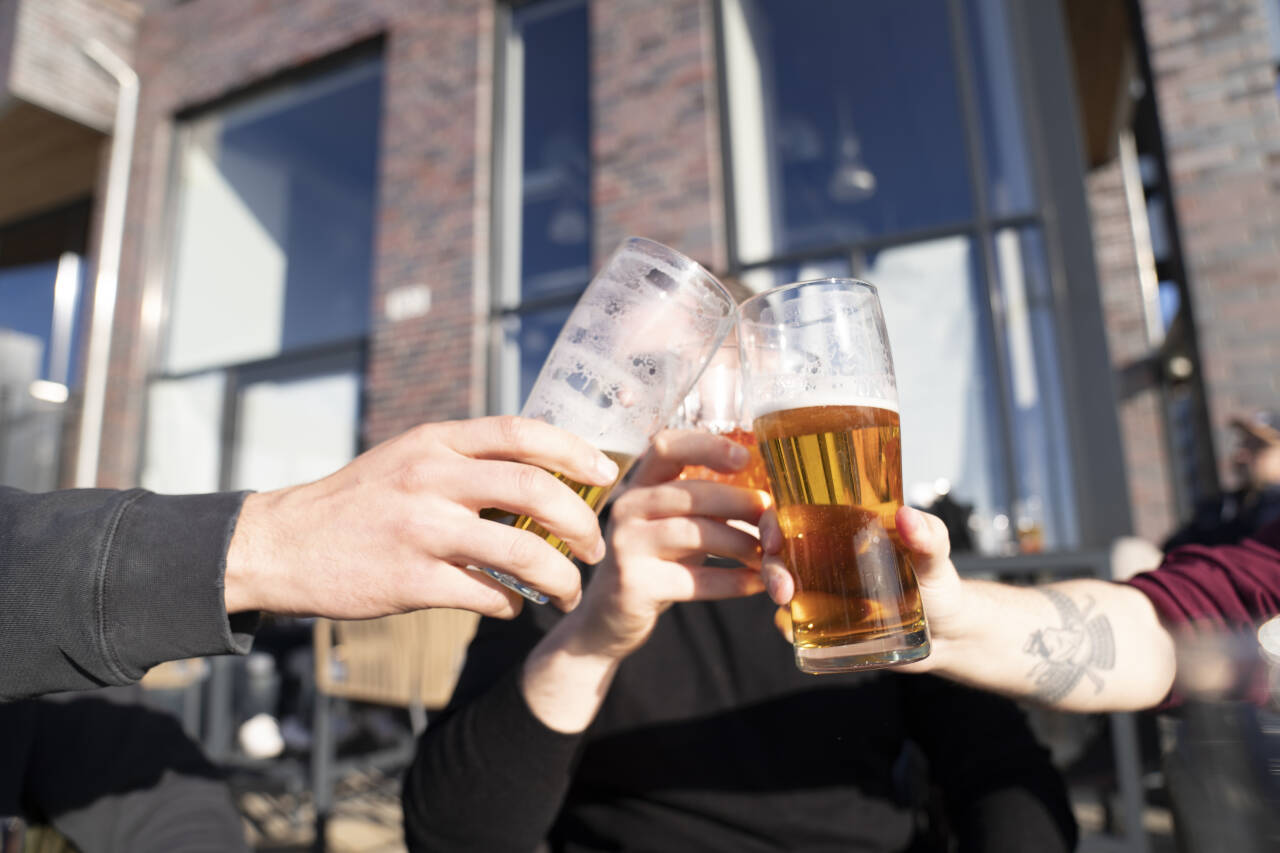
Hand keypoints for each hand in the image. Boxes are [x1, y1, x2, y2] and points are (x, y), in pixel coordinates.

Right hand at [224, 416, 619, 618]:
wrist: (283, 545)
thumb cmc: (357, 503)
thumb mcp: (409, 459)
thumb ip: (466, 461)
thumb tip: (542, 474)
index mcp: (436, 443)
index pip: (523, 432)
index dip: (575, 451)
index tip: (606, 474)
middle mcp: (432, 479)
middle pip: (536, 489)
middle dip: (581, 522)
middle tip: (594, 547)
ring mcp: (422, 531)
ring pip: (522, 552)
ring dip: (560, 578)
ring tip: (568, 591)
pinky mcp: (411, 581)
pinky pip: (487, 595)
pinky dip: (512, 605)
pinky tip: (512, 606)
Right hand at [561, 430, 769, 659]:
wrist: (610, 619)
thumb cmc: (657, 563)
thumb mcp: (678, 524)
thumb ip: (709, 505)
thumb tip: (770, 497)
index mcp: (640, 483)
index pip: (666, 446)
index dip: (707, 446)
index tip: (746, 458)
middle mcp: (627, 507)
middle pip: (691, 492)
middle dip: (740, 503)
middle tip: (772, 516)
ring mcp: (626, 545)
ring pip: (694, 533)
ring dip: (741, 543)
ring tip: (768, 556)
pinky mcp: (634, 584)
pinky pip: (694, 579)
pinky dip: (733, 581)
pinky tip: (756, 583)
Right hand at [759, 505, 978, 669]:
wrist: (949, 635)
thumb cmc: (939, 584)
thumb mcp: (936, 557)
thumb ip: (928, 535)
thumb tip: (907, 516)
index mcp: (844, 528)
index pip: (798, 513)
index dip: (775, 521)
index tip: (775, 537)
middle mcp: (825, 556)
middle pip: (779, 552)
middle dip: (771, 566)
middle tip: (782, 588)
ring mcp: (822, 590)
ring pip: (781, 583)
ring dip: (774, 591)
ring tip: (789, 605)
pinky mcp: (825, 623)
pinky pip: (793, 623)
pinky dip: (786, 626)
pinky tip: (793, 631)